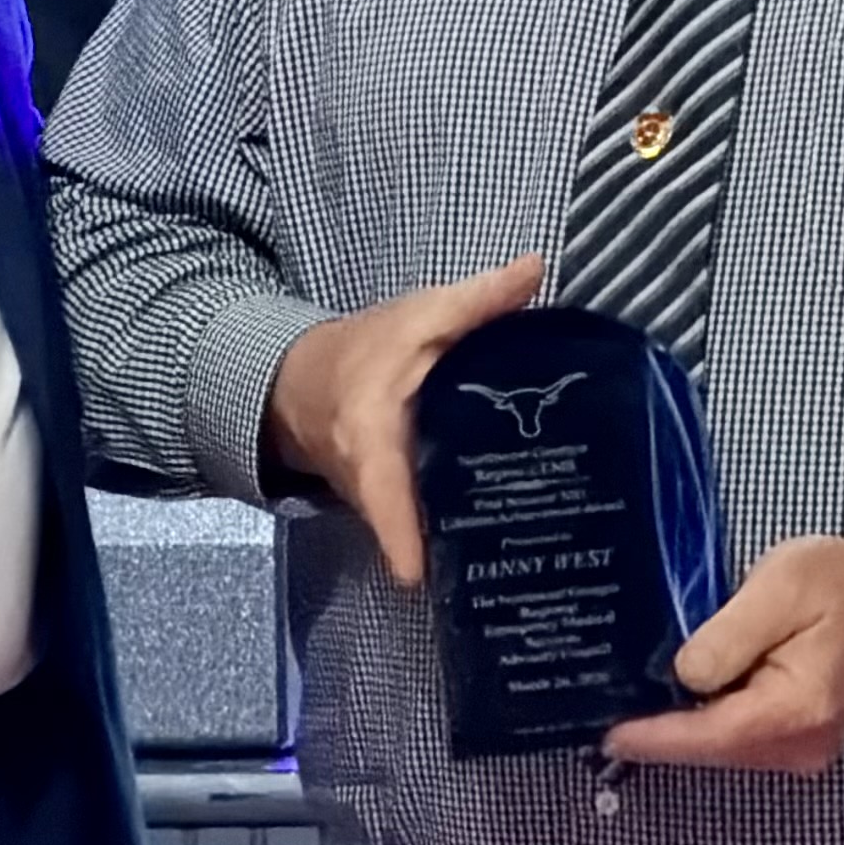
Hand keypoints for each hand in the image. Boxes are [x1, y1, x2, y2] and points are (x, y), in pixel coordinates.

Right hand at [262, 255, 544, 584]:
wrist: (306, 382)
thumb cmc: (365, 351)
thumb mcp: (418, 318)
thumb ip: (477, 301)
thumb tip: (534, 269)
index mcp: (372, 440)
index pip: (382, 498)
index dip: (403, 538)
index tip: (424, 575)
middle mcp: (372, 489)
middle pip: (419, 530)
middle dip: (465, 548)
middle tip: (529, 559)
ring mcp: (383, 509)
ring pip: (428, 534)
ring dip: (469, 544)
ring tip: (537, 552)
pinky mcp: (396, 514)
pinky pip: (430, 528)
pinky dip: (463, 531)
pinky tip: (516, 531)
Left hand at [600, 533, 843, 776]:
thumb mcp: (780, 588)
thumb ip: (729, 636)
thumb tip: (684, 675)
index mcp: (797, 709)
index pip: (709, 735)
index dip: (654, 736)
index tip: (608, 731)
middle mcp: (802, 745)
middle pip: (713, 749)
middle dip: (659, 735)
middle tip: (604, 710)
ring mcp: (805, 748)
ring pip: (725, 749)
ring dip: (681, 731)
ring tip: (630, 703)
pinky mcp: (802, 739)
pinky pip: (743, 740)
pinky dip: (708, 726)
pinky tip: (678, 702)